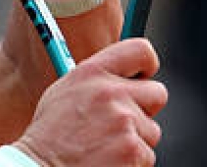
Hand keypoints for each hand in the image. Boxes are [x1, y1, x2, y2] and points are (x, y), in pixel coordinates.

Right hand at [13, 38, 166, 166]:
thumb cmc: (49, 135)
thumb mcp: (64, 93)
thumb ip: (95, 81)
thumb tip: (121, 78)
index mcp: (92, 72)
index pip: (140, 51)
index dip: (147, 65)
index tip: (143, 77)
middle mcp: (110, 92)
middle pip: (157, 93)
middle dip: (145, 109)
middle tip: (124, 121)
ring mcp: (124, 121)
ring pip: (151, 130)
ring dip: (135, 140)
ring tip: (105, 146)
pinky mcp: (133, 150)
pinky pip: (147, 155)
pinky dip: (132, 162)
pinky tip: (108, 160)